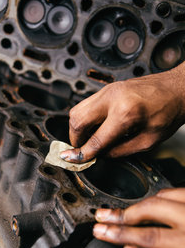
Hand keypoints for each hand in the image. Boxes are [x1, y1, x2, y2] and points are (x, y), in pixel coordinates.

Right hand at [61, 63, 184, 162]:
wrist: (178, 88)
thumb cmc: (169, 112)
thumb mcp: (148, 141)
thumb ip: (120, 151)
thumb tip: (100, 155)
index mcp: (126, 114)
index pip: (95, 140)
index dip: (82, 154)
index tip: (73, 160)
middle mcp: (113, 98)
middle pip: (77, 121)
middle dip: (75, 140)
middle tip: (81, 150)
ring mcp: (108, 90)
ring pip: (77, 110)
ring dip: (78, 128)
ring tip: (88, 139)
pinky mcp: (108, 88)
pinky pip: (86, 104)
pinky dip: (85, 118)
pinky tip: (95, 127)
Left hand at [93, 188, 184, 247]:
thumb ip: (182, 206)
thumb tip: (163, 204)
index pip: (164, 196)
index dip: (136, 202)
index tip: (121, 206)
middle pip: (152, 211)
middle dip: (121, 215)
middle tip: (100, 218)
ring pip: (154, 236)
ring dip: (123, 234)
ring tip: (103, 233)